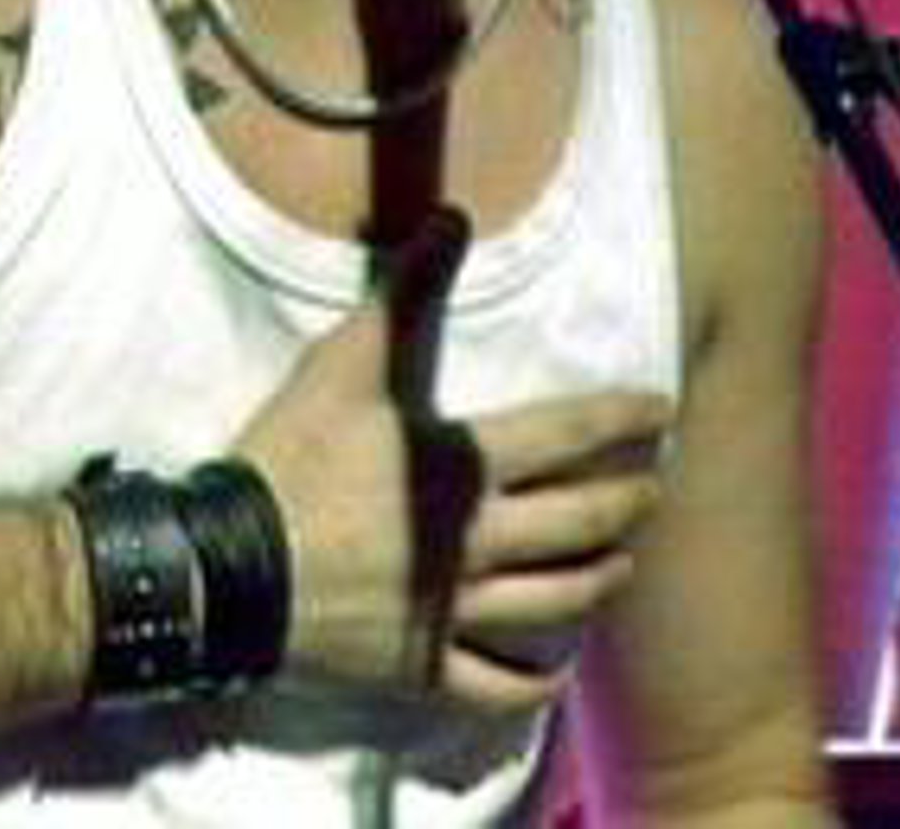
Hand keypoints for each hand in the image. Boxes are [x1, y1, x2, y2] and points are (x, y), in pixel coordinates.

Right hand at [235, 207, 671, 717]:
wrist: (234, 564)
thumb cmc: (295, 456)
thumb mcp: (347, 360)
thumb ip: (406, 290)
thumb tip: (454, 215)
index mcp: (465, 465)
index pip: (566, 435)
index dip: (620, 418)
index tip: (664, 409)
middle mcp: (478, 541)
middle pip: (578, 523)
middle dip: (627, 502)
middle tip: (658, 490)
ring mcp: (454, 610)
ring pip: (553, 602)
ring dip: (598, 580)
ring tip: (623, 564)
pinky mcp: (421, 664)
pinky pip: (494, 684)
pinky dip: (531, 682)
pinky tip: (552, 674)